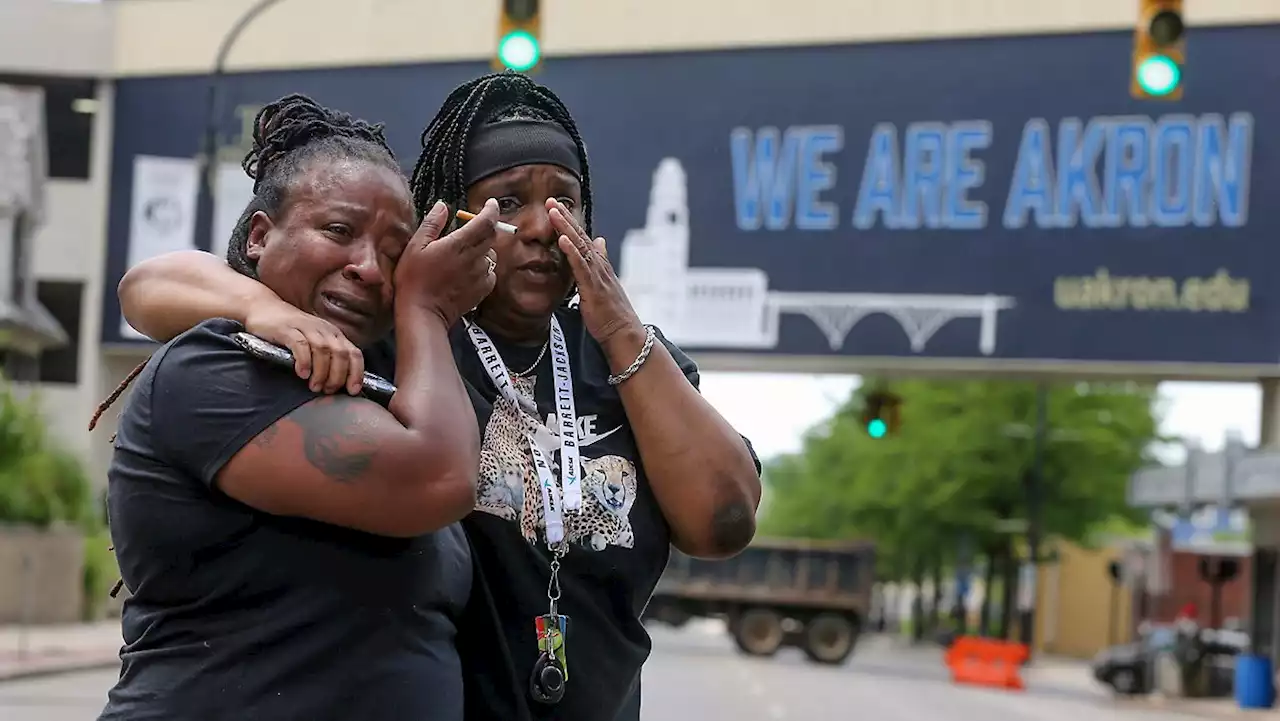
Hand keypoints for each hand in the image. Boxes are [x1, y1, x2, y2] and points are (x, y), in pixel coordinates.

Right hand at [245, 299, 365, 394]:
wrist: (262, 307)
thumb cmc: (290, 331)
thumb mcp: (314, 343)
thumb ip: (327, 358)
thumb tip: (338, 384)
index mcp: (334, 335)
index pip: (354, 353)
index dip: (356, 373)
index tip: (352, 391)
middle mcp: (324, 330)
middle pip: (340, 354)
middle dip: (337, 376)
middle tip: (328, 390)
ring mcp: (306, 327)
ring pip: (323, 350)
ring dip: (322, 371)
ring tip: (315, 386)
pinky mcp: (287, 328)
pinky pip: (300, 344)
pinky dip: (304, 360)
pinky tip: (302, 373)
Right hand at [395, 199, 498, 325]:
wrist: (423, 313)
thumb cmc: (414, 279)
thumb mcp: (415, 247)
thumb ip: (432, 224)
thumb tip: (443, 206)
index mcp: (458, 244)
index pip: (486, 222)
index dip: (492, 210)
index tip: (491, 204)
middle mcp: (474, 258)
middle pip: (492, 236)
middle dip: (485, 228)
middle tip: (470, 229)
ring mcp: (481, 275)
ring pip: (491, 254)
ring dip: (483, 249)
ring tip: (464, 254)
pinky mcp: (483, 289)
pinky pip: (491, 272)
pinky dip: (483, 267)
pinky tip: (468, 271)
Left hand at [548, 199, 642, 349]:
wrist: (623, 332)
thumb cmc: (612, 312)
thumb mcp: (604, 282)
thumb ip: (600, 260)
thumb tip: (600, 241)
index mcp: (599, 264)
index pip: (583, 238)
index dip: (570, 222)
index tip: (557, 207)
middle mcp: (599, 265)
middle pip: (580, 236)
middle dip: (566, 217)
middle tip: (551, 200)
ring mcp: (597, 275)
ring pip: (580, 246)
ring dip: (566, 227)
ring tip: (554, 211)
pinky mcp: (593, 287)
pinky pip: (581, 266)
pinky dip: (572, 252)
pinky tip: (562, 239)